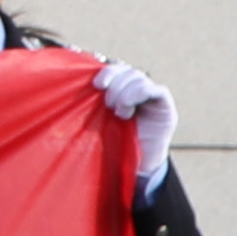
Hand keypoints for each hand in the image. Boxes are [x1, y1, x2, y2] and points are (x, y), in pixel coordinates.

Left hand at [97, 60, 175, 192]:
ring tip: (118, 112)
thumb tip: (71, 85)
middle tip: (108, 104)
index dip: (107, 72)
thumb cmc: (113, 144)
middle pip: (128, 71)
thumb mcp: (98, 120)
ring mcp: (153, 97)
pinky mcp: (165, 107)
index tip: (96, 85)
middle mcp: (138, 90)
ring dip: (125, 92)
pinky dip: (139, 94)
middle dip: (115, 83)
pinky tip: (128, 110)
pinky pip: (156, 90)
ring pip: (139, 77)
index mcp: (122, 90)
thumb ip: (93, 103)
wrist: (136, 166)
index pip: (117, 69)